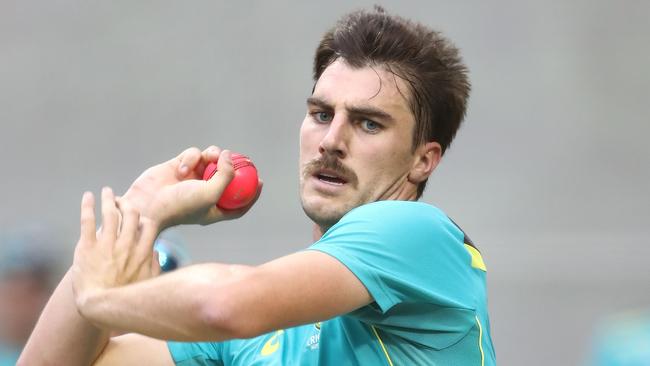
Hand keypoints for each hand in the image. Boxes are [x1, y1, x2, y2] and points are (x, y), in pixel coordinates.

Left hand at [72, 188, 159, 309]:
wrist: (99, 306)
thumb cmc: (125, 298)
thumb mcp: (148, 283)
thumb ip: (154, 265)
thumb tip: (156, 252)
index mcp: (142, 252)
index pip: (147, 224)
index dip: (143, 217)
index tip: (136, 216)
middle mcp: (126, 245)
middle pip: (130, 214)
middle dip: (127, 204)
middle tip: (120, 201)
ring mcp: (107, 245)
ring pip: (110, 213)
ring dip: (109, 198)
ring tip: (107, 191)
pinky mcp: (87, 247)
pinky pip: (88, 221)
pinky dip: (87, 206)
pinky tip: (88, 196)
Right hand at [121, 146, 262, 230]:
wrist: (147, 203)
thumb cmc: (180, 205)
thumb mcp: (211, 194)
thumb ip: (226, 176)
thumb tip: (231, 156)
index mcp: (213, 208)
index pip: (238, 203)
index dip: (251, 194)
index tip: (261, 181)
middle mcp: (204, 194)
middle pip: (226, 177)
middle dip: (234, 166)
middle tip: (243, 158)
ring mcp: (191, 179)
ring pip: (210, 159)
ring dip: (211, 156)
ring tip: (206, 159)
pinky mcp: (179, 166)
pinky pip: (193, 154)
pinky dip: (191, 157)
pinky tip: (182, 168)